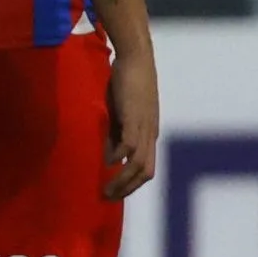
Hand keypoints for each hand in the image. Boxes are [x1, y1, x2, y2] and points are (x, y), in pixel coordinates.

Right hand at [101, 46, 159, 198]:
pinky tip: (107, 163)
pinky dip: (119, 157)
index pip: (146, 168)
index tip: (115, 193)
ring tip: (106, 190)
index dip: (131, 183)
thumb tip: (109, 157)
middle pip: (146, 172)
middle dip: (127, 189)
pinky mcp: (135, 117)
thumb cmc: (127, 83)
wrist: (137, 58)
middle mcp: (150, 134)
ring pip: (139, 164)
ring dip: (123, 180)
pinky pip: (130, 144)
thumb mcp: (121, 113)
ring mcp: (144, 126)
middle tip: (108, 198)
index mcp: (149, 134)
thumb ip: (117, 133)